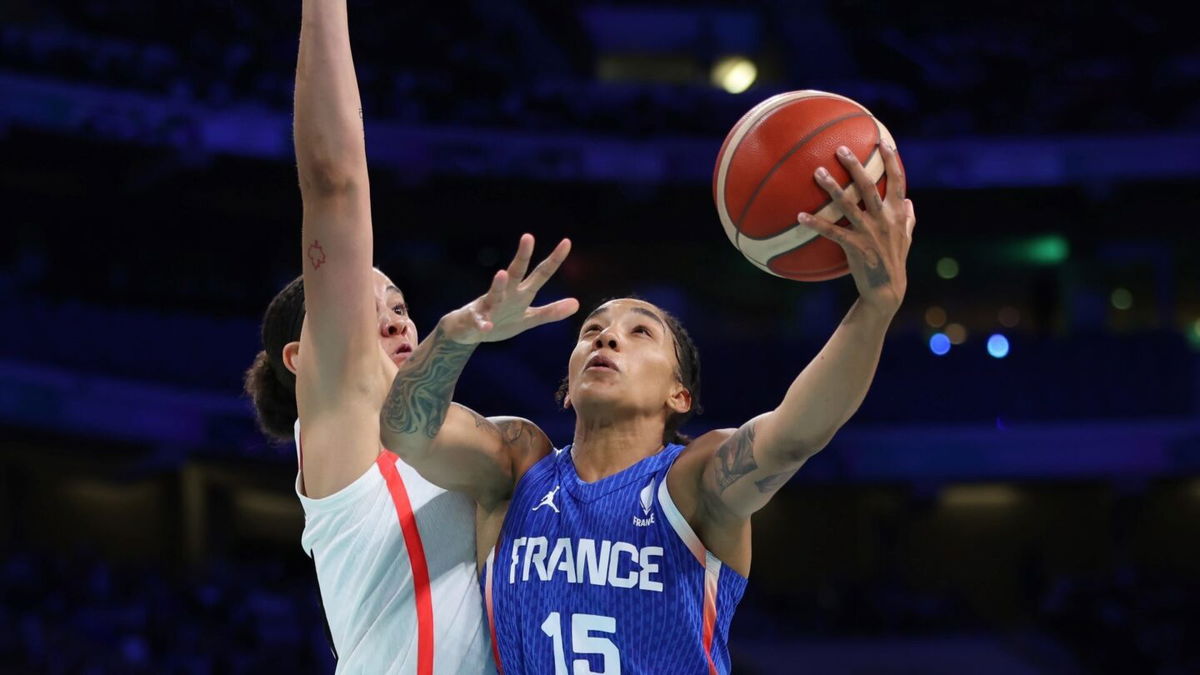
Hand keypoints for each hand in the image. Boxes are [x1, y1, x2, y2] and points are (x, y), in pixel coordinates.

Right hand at [439, 234, 579, 343]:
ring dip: (498, 284)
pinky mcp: (477, 320)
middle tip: (528, 236)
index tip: (566, 242)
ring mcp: (490, 305)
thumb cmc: (501, 320)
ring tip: (501, 273)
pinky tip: (486, 326)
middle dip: (522, 256)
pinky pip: (480, 322)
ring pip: (494, 293)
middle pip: (516, 273)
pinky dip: (483, 323)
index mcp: (521, 293)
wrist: (467, 330)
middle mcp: (506, 294)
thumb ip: (550, 312)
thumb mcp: (529, 318)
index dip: (553, 260)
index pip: (540, 274)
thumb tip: (576, 303)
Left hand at [798, 143, 915, 316]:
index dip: (892, 161)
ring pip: (848, 204)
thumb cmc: (894, 262)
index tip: (884, 142)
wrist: (888, 290)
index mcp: (896, 214)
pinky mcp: (855, 247)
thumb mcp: (906, 239)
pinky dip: (816, 223)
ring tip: (817, 172)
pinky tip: (800, 216)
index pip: (897, 181)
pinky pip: (832, 232)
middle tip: (840, 149)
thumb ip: (908, 219)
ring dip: (831, 187)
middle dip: (855, 165)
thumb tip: (910, 201)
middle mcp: (884, 219)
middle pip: (869, 186)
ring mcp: (869, 232)